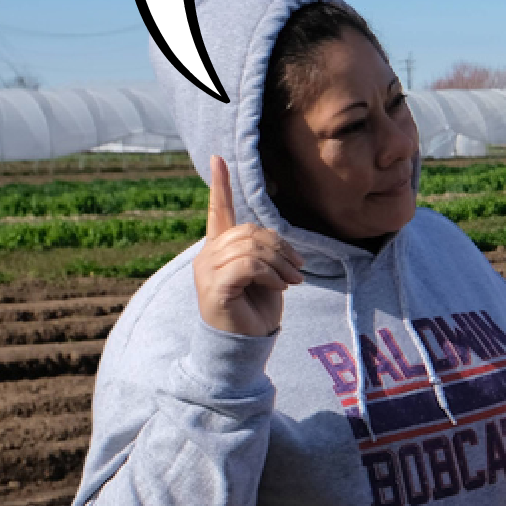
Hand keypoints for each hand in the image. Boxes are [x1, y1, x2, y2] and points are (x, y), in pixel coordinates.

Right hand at [194, 153, 303, 336]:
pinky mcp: (213, 288)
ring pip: (251, 246)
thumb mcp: (263, 273)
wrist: (245, 347)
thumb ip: (260, 249)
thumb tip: (273, 237)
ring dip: (280, 262)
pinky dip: (271, 274)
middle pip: (249, 230)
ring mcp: (206, 272)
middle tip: (299, 268)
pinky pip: (248, 265)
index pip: (218, 211)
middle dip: (280, 246)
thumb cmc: (255, 309)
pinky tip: (280, 288)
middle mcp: (207, 256)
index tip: (218, 158)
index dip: (219, 184)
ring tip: (293, 280)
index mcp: (219, 248)